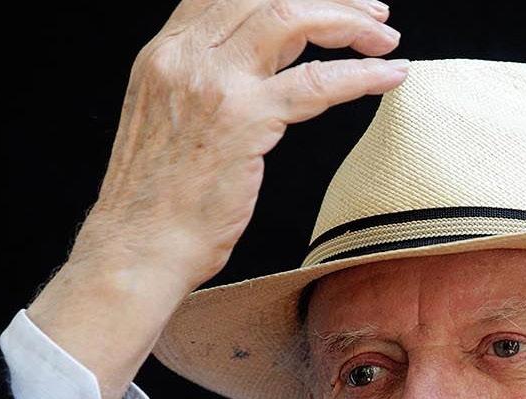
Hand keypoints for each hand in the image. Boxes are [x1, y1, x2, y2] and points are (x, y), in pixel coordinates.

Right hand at [76, 0, 407, 285]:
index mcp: (165, 52)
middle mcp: (184, 56)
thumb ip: (204, 83)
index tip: (328, 2)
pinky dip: (361, 74)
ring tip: (384, 40)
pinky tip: (388, 76)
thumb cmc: (156, 201)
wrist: (137, 247)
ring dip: (347, 23)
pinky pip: (317, 81)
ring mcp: (213, 84)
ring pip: (292, 18)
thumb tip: (260, 69)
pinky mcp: (244, 120)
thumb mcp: (166, 119)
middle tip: (373, 15)